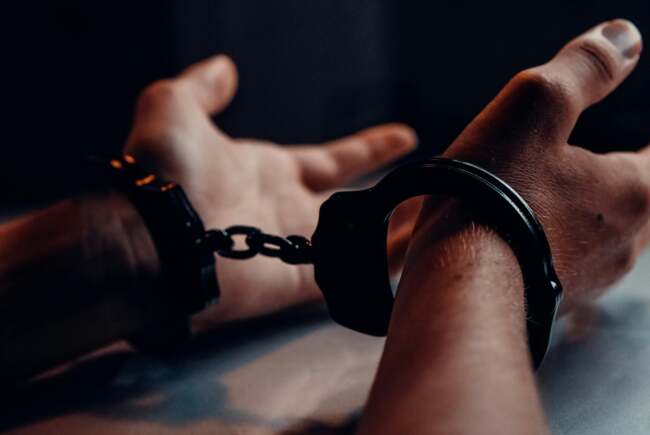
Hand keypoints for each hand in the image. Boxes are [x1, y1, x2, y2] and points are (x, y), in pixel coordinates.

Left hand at [124, 55, 416, 328]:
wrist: (150, 236)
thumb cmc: (161, 171)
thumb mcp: (175, 107)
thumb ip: (203, 88)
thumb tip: (224, 67)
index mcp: (269, 172)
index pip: (333, 161)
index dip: (370, 148)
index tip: (404, 136)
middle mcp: (287, 211)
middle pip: (353, 204)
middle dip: (391, 197)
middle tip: (429, 191)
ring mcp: (293, 249)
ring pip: (359, 242)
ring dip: (397, 231)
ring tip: (439, 218)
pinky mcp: (296, 284)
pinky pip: (350, 274)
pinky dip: (383, 265)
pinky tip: (421, 253)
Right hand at [407, 19, 644, 309]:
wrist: (454, 280)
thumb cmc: (492, 195)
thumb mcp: (535, 107)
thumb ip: (584, 68)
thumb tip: (624, 37)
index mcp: (634, 191)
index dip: (648, 146)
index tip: (637, 145)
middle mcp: (623, 241)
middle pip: (640, 198)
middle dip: (625, 176)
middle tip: (605, 161)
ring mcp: (590, 278)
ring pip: (605, 234)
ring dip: (588, 211)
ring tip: (557, 195)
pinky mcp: (555, 299)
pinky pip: (571, 261)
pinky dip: (559, 241)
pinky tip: (530, 233)